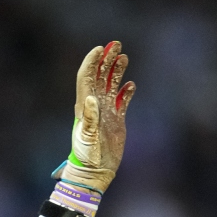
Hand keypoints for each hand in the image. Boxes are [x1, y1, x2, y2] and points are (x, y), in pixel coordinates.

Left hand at [55, 41, 135, 193]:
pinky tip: (131, 85)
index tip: (100, 48)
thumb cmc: (86, 156)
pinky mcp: (116, 120)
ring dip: (116, 70)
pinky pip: (122, 101)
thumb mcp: (86, 137)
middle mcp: (94, 105)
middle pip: (100, 76)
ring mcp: (106, 111)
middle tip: (116, 44)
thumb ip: (89, 118)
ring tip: (124, 57)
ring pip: (111, 85)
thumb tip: (92, 99)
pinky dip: (126, 92)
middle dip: (106, 59)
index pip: (86, 77)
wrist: (95, 171)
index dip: (92, 62)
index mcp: (84, 106)